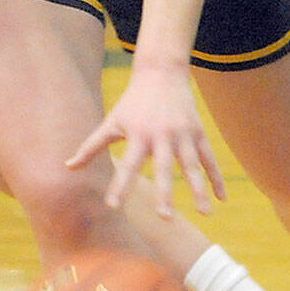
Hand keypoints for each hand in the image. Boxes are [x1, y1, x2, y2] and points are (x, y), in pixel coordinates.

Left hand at [66, 64, 225, 217]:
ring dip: (199, 189)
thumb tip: (67, 166)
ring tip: (205, 213)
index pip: (127, 164)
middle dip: (165, 192)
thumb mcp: (111, 122)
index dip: (119, 185)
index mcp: (138, 135)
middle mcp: (161, 135)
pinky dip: (217, 178)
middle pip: (164, 168)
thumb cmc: (131, 103)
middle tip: (165, 218)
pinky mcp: (198, 132)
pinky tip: (222, 199)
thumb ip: (90, 146)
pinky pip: (209, 159)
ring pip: (192, 165)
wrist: (161, 72)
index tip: (112, 206)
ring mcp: (182, 134)